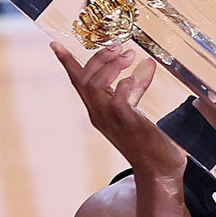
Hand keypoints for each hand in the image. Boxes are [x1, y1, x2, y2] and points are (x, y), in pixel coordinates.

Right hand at [54, 40, 186, 180]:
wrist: (160, 172)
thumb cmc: (151, 142)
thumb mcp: (137, 111)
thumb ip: (135, 91)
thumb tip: (145, 64)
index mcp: (99, 111)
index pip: (78, 83)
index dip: (67, 62)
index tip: (55, 43)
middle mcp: (100, 115)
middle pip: (84, 80)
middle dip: (97, 58)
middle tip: (118, 46)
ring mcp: (112, 121)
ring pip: (96, 87)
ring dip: (111, 67)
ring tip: (129, 55)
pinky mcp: (129, 125)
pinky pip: (119, 102)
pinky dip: (127, 85)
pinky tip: (138, 76)